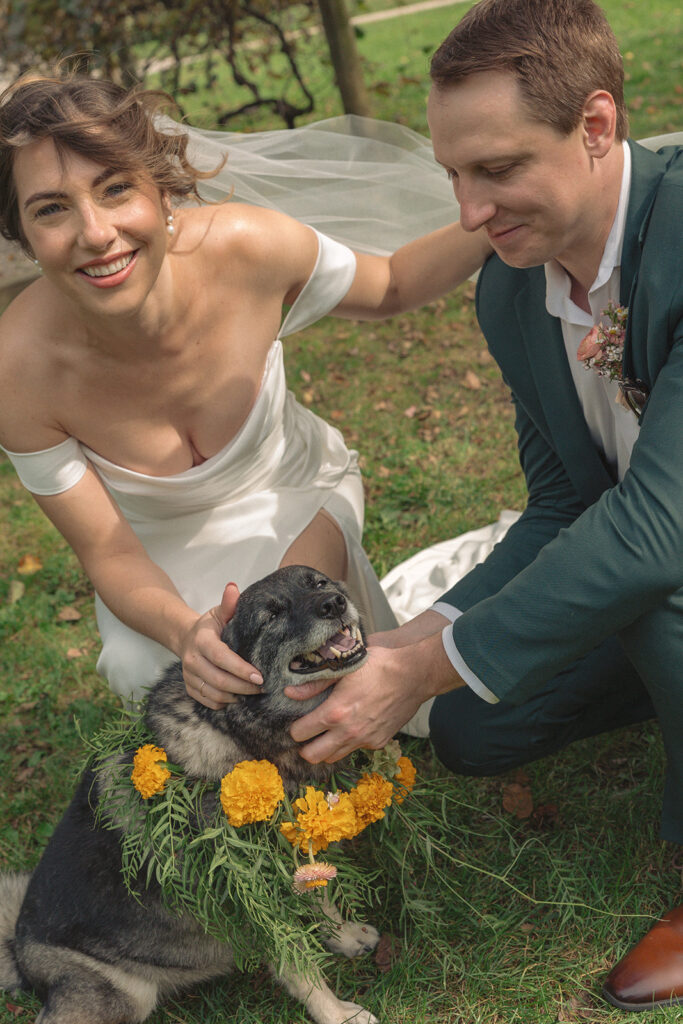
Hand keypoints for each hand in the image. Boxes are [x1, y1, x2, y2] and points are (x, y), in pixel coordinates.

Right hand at [181, 583, 262, 708]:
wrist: (187, 637)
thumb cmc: (211, 626)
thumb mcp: (219, 613)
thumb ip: (229, 604)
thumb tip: (233, 587)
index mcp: (201, 640)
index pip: (221, 658)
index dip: (241, 669)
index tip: (261, 676)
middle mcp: (192, 660)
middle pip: (219, 680)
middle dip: (244, 687)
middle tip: (263, 687)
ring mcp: (189, 676)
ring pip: (214, 694)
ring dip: (236, 697)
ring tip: (253, 692)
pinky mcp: (189, 688)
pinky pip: (208, 702)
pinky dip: (225, 703)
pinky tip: (238, 696)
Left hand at [285, 643, 426, 763]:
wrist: (413, 675)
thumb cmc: (377, 666)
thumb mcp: (342, 669)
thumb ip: (314, 684)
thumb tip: (289, 694)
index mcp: (335, 712)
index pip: (300, 734)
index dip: (295, 728)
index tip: (298, 722)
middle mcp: (348, 732)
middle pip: (313, 756)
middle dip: (305, 748)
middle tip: (308, 735)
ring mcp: (364, 740)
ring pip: (334, 757)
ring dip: (327, 748)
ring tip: (327, 733)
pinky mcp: (379, 742)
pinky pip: (356, 749)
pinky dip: (350, 742)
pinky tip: (353, 725)